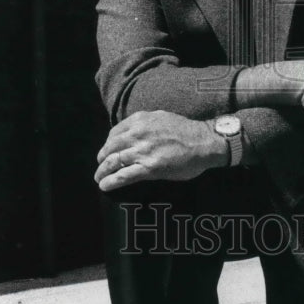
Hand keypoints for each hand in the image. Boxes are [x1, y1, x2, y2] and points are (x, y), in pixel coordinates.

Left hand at [94, 110, 227, 191]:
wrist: (205, 142)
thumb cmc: (187, 132)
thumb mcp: (161, 118)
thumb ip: (145, 125)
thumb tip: (132, 133)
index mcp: (141, 120)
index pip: (115, 132)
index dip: (109, 144)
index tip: (108, 151)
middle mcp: (138, 133)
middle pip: (110, 147)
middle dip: (102, 158)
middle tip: (100, 166)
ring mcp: (143, 151)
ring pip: (113, 161)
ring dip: (102, 171)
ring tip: (99, 178)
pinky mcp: (149, 167)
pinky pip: (123, 176)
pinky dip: (110, 181)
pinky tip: (105, 186)